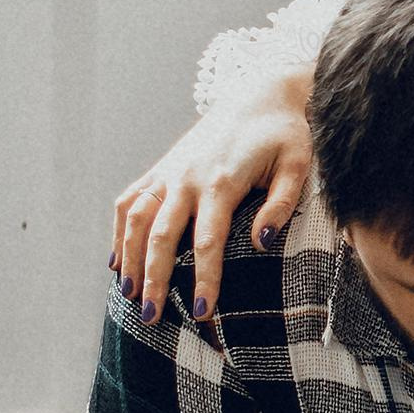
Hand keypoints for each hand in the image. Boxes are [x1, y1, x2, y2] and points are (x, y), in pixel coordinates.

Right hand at [111, 72, 314, 326]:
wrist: (259, 95)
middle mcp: (186, 177)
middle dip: (155, 279)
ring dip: (128, 258)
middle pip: (160, 235)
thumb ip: (280, 204)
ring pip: (135, 219)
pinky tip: (117, 261)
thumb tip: (264, 243)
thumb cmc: (284, 134)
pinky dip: (118, 231)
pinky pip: (129, 201)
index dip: (204, 278)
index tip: (203, 314)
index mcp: (220, 182)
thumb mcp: (296, 165)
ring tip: (128, 295)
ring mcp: (169, 172)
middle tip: (152, 317)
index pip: (208, 241)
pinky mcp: (161, 168)